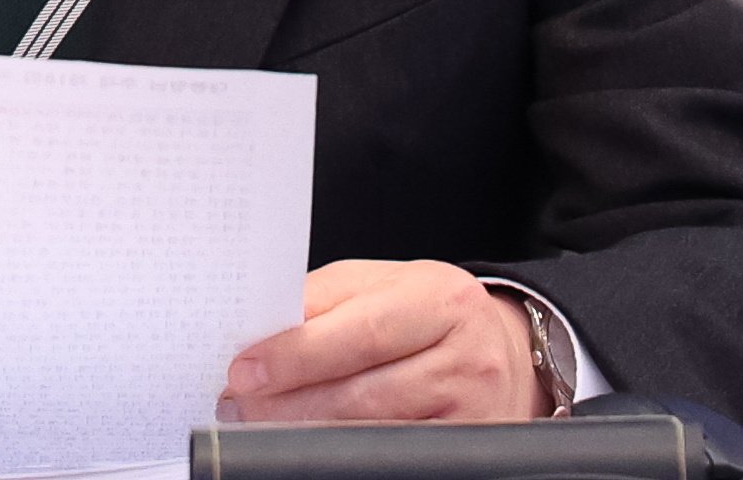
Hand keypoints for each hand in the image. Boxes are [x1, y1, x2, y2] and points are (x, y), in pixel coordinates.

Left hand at [220, 258, 543, 426]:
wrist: (504, 354)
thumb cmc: (433, 313)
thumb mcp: (389, 285)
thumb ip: (329, 298)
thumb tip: (266, 327)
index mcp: (442, 300)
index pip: (361, 331)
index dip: (298, 353)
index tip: (246, 367)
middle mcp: (464, 360)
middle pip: (363, 393)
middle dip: (290, 402)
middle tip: (239, 403)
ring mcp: (468, 416)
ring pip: (372, 434)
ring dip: (305, 433)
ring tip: (259, 422)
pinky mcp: (462, 453)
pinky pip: (390, 457)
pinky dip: (342, 452)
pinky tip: (306, 443)